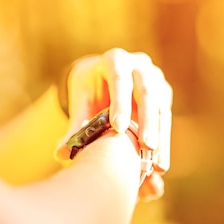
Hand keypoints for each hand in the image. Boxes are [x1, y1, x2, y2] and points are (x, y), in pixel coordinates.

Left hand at [55, 48, 172, 200]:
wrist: (102, 79)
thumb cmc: (89, 90)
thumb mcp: (81, 102)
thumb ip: (74, 127)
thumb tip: (59, 154)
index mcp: (114, 60)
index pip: (119, 80)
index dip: (120, 103)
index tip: (119, 128)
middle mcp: (138, 65)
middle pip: (146, 92)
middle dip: (147, 121)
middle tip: (146, 146)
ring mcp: (154, 78)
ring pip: (160, 107)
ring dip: (160, 136)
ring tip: (156, 164)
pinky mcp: (163, 93)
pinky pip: (164, 118)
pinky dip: (162, 140)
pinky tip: (159, 161)